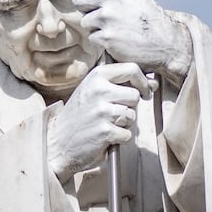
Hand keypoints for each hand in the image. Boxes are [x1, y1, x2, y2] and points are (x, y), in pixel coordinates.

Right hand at [47, 61, 153, 182]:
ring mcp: (102, 111)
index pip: (132, 69)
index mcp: (97, 76)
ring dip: (124, 124)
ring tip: (106, 124)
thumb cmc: (79, 115)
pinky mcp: (105, 131)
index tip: (144, 92)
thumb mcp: (93, 90)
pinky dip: (119, 138)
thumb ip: (120, 84)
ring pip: (132, 115)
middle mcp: (99, 90)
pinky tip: (105, 137)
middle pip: (135, 95)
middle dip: (129, 107)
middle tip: (114, 114)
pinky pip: (127, 134)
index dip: (143, 82)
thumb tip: (153, 83)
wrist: (58, 142)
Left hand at [73, 0, 192, 82]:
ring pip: (85, 21)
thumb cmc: (145, 15)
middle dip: (87, 9)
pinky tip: (117, 38)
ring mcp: (106, 16)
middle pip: (78, 0)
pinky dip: (102, 41)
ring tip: (116, 27)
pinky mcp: (106, 36)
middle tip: (105, 15)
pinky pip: (92, 37)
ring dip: (96, 27)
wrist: (164, 39)